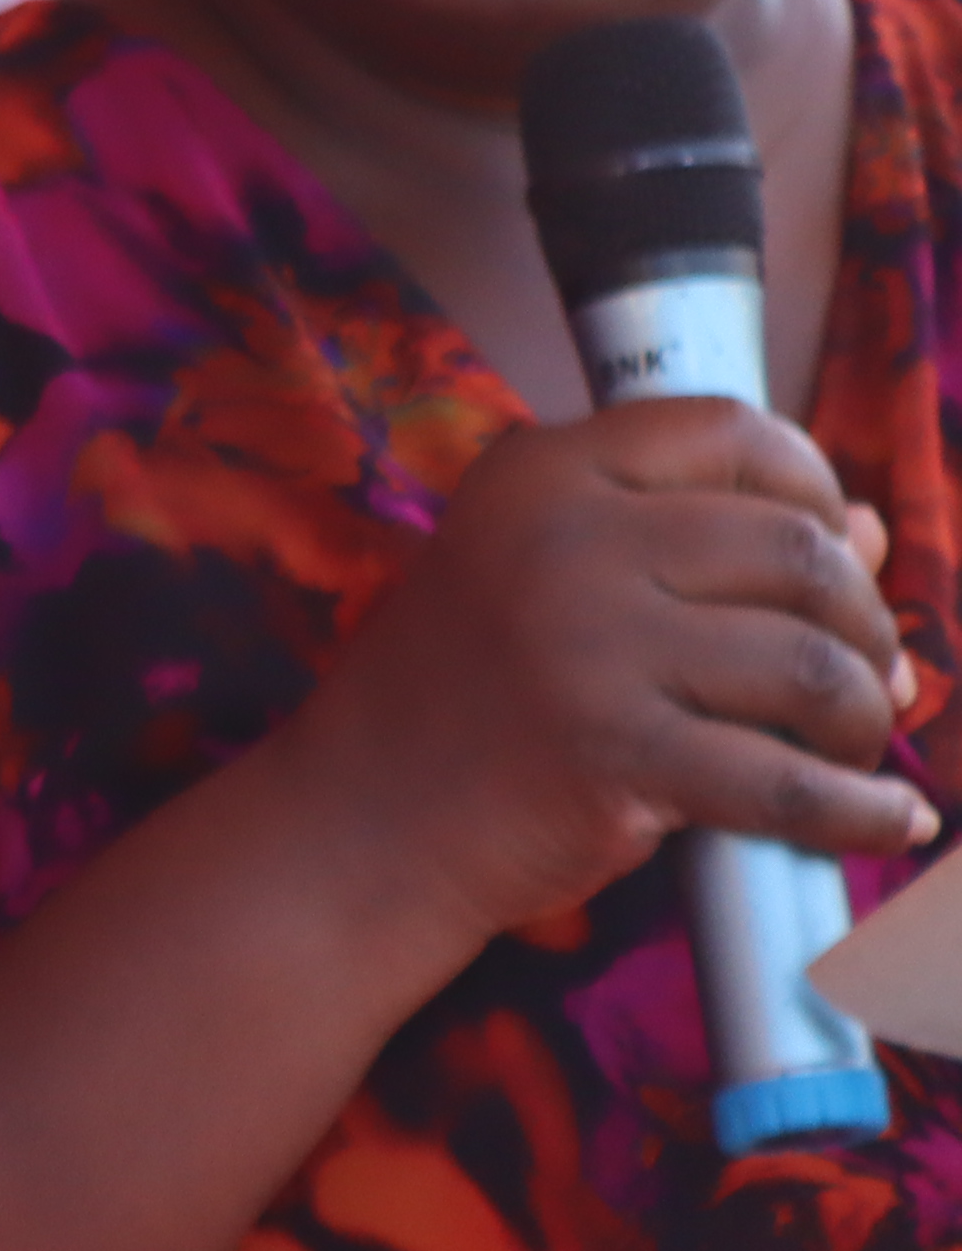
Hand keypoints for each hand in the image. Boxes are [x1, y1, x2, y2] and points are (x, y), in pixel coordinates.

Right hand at [281, 398, 935, 963]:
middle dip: (863, 619)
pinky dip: (860, 808)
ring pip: (810, 661)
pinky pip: (788, 781)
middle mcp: (563, 536)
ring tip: (847, 744)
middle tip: (862, 677)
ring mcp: (586, 643)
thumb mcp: (551, 578)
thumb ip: (694, 540)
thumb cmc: (465, 695)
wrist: (359, 820)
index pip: (730, 431)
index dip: (814, 485)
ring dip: (862, 712)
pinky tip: (890, 820)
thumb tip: (872, 533)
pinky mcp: (613, 753)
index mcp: (540, 471)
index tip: (834, 549)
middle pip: (796, 547)